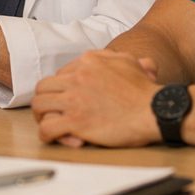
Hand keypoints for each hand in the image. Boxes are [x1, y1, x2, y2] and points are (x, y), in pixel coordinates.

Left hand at [31, 50, 161, 148]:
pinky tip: (55, 137)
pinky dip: (47, 134)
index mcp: (88, 62)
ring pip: (39, 105)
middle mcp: (77, 77)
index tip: (68, 99)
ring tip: (50, 124)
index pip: (60, 74)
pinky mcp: (75, 121)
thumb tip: (113, 57)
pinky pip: (47, 128)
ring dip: (42, 116)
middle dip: (46, 100)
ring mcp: (74, 99)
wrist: (155, 111)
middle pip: (44, 87)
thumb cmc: (145, 91)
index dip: (62, 88)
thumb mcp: (131, 63)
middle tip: (53, 111)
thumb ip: (117, 57)